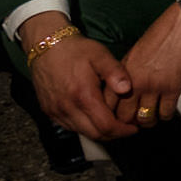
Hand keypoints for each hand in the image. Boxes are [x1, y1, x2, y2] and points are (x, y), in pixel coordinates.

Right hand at [20, 15, 134, 140]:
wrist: (46, 45)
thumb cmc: (76, 50)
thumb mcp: (101, 55)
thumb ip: (116, 72)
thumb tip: (127, 89)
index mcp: (83, 95)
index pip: (106, 126)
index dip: (123, 131)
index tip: (134, 128)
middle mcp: (67, 107)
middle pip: (94, 134)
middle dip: (113, 135)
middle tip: (126, 128)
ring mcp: (55, 111)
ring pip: (81, 132)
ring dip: (99, 132)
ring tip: (113, 122)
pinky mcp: (48, 110)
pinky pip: (69, 126)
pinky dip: (84, 127)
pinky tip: (94, 117)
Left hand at [116, 4, 180, 127]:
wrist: (179, 27)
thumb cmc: (159, 37)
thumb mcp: (133, 55)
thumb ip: (125, 75)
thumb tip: (123, 91)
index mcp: (122, 74)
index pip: (108, 104)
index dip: (111, 115)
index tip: (117, 117)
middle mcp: (135, 83)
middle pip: (124, 116)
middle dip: (128, 123)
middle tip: (134, 123)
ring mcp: (154, 87)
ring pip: (145, 118)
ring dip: (148, 122)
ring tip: (150, 119)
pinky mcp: (172, 88)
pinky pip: (166, 112)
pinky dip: (165, 116)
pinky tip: (166, 111)